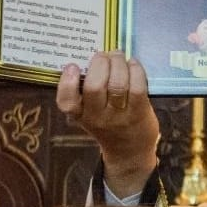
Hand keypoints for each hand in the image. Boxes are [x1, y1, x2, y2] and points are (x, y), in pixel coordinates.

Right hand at [57, 50, 159, 197]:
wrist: (130, 151)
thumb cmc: (108, 124)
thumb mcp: (89, 114)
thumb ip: (86, 92)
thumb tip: (91, 57)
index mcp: (80, 115)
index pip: (66, 102)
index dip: (67, 82)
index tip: (72, 66)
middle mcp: (97, 117)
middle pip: (94, 86)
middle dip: (100, 63)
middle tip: (104, 54)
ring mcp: (119, 115)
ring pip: (117, 84)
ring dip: (118, 63)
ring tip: (118, 55)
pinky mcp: (139, 112)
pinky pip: (137, 86)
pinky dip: (135, 70)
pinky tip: (132, 64)